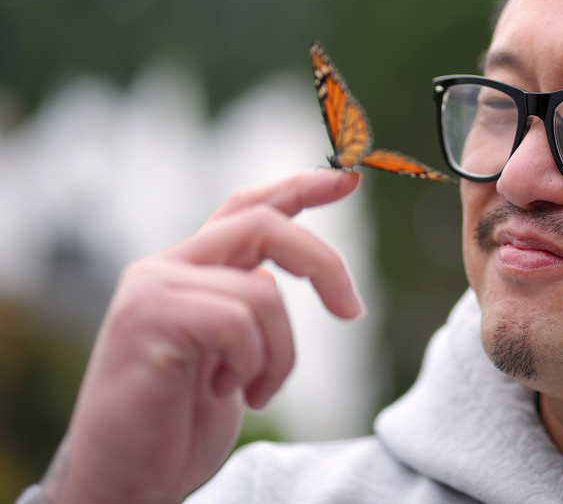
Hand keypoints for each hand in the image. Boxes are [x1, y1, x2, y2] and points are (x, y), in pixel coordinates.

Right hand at [42, 169, 361, 503]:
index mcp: (190, 270)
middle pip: (264, 223)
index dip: (300, 187)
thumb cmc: (176, 425)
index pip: (247, 208)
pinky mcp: (150, 317)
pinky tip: (225, 393)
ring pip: (264, 291)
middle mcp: (167, 266)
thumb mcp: (228, 355)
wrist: (121, 482)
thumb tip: (288, 276)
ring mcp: (154, 288)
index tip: (349, 177)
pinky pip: (239, 322)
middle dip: (324, 263)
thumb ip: (247, 307)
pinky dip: (252, 365)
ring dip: (279, 354)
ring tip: (252, 391)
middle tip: (353, 311)